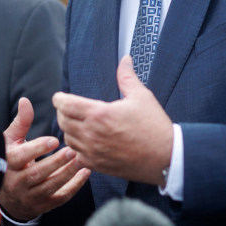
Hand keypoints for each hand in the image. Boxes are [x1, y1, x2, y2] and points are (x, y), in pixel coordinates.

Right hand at [0, 97, 90, 220]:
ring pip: (49, 186)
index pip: (20, 157)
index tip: (53, 140)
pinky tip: (85, 173)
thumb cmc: (12, 162)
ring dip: (67, 173)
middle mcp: (17, 182)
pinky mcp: (43, 205)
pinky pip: (60, 197)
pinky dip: (74, 186)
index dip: (36, 149)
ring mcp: (30, 196)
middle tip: (72, 150)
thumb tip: (26, 101)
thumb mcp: (11, 142)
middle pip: (36, 173)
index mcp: (8, 164)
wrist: (8, 199)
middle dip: (55, 162)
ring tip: (81, 160)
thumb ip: (21, 123)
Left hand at [52, 56, 173, 185]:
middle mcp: (91, 134)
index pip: (65, 104)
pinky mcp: (97, 165)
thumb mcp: (141, 96)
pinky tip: (85, 142)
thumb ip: (127, 77)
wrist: (165, 157)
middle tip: (68, 109)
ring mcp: (93, 152)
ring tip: (77, 124)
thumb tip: (125, 59)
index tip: (60, 97)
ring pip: (67, 139)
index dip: (59, 99)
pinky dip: (77, 148)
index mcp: (99, 114)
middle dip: (62, 113)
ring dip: (69, 130)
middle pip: (62, 121)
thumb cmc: (154, 126)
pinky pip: (76, 156)